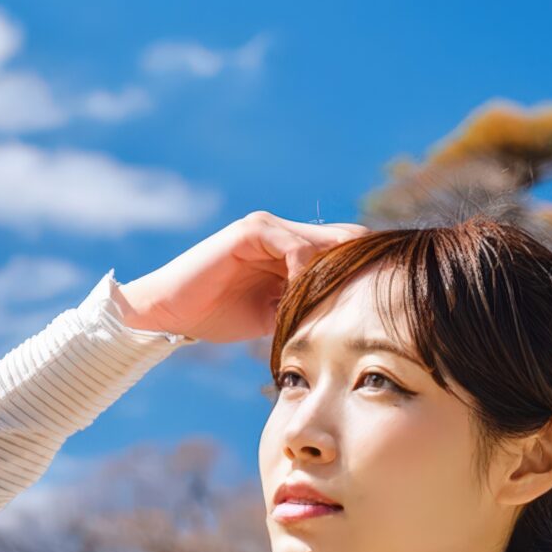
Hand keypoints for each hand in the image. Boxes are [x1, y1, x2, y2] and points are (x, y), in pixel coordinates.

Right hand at [118, 211, 370, 343]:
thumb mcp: (274, 314)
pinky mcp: (250, 230)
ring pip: (323, 241)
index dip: (364, 270)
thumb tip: (346, 322)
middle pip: (343, 238)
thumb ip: (304, 307)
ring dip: (331, 273)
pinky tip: (299, 296)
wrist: (170, 313)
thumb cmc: (216, 316)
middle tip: (370, 300)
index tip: (380, 300)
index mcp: (291, 251)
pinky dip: (304, 270)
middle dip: (358, 267)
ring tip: (334, 304)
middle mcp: (283, 233)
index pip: (343, 250)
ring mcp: (266, 229)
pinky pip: (294, 245)